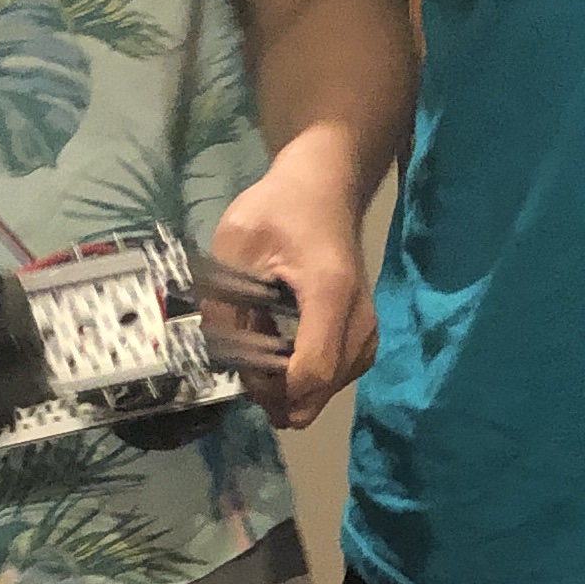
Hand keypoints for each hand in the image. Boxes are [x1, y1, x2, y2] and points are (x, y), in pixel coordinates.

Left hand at [209, 146, 372, 431]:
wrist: (326, 188)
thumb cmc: (281, 208)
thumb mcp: (236, 244)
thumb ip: (224, 302)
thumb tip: (216, 358)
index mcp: (329, 293)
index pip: (311, 372)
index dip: (272, 390)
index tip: (242, 373)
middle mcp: (359, 318)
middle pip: (321, 391)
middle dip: (278, 396)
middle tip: (245, 372)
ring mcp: (368, 329)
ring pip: (329, 390)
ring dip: (291, 389)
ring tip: (260, 360)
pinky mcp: (365, 335)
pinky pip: (337, 377)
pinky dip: (308, 379)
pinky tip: (282, 357)